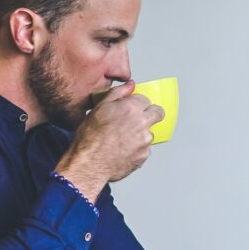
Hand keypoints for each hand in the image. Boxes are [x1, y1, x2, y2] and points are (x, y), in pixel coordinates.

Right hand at [54, 81, 164, 200]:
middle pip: (158, 113)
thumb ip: (118, 93)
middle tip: (139, 120)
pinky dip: (137, 149)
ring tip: (123, 139)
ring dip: (141, 134)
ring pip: (150, 132)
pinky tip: (123, 150)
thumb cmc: (90, 138)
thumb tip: (130, 85)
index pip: (146, 99)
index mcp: (131, 108)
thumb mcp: (99, 108)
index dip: (139, 104)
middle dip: (151, 114)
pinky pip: (145, 148)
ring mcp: (145, 140)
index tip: (133, 108)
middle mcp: (142, 123)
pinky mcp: (144, 155)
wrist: (89, 164)